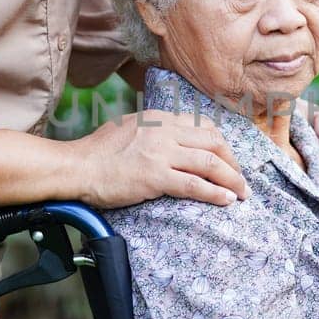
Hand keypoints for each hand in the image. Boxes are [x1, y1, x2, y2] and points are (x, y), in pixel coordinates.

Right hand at [72, 110, 251, 208]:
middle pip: (214, 142)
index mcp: (159, 117)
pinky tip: (226, 201)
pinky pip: (195, 185)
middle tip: (239, 179)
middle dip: (233, 162)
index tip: (228, 160)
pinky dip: (215, 193)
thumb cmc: (98, 153)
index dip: (222, 144)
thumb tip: (172, 143)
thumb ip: (153, 132)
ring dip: (232, 180)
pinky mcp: (155, 176)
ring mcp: (161, 153)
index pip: (203, 126)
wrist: (76, 167)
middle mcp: (164, 131)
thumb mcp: (130, 128)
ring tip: (241, 193)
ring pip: (210, 163)